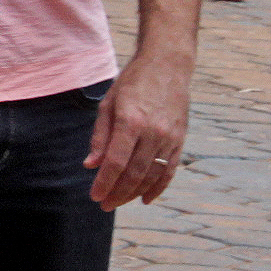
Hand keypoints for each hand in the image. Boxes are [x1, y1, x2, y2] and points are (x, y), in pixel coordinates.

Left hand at [85, 49, 189, 208]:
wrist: (167, 66)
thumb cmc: (132, 83)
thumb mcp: (108, 103)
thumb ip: (100, 135)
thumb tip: (90, 165)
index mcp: (131, 121)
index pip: (115, 162)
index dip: (104, 182)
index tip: (94, 196)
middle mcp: (153, 132)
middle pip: (134, 173)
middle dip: (118, 193)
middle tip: (104, 204)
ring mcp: (169, 138)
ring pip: (152, 175)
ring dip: (135, 193)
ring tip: (119, 202)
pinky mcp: (180, 140)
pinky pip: (170, 170)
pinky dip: (158, 187)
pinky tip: (145, 198)